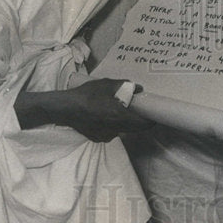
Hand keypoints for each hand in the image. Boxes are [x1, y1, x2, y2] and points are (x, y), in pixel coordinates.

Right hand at [16, 77, 153, 142]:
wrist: (66, 108)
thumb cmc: (87, 94)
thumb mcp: (107, 84)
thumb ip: (125, 86)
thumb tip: (138, 88)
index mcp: (120, 116)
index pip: (144, 124)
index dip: (152, 120)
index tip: (156, 114)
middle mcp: (115, 129)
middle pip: (136, 129)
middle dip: (141, 121)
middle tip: (142, 110)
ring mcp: (106, 136)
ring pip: (124, 130)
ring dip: (127, 122)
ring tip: (121, 110)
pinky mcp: (98, 138)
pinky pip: (112, 132)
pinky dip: (114, 125)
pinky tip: (106, 115)